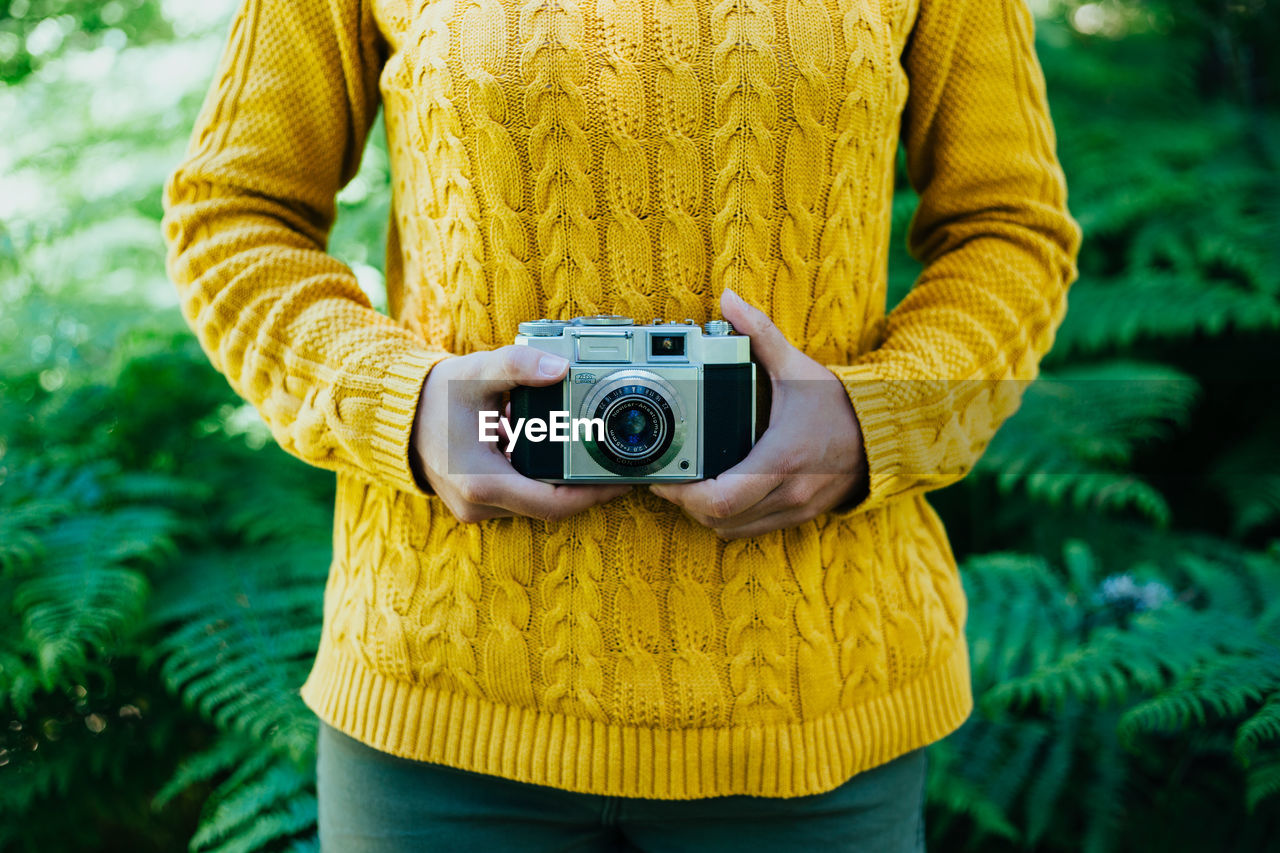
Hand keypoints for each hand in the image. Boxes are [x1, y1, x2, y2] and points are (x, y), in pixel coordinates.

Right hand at [412, 346, 631, 523]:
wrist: (396, 414)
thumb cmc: (436, 395)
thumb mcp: (477, 373)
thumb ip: (519, 365)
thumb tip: (561, 367)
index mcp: (481, 482)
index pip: (552, 505)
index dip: (592, 495)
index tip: (620, 480)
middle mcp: (478, 504)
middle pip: (548, 506)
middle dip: (583, 485)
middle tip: (615, 461)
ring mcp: (475, 508)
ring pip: (534, 502)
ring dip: (559, 480)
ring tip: (589, 451)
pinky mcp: (475, 502)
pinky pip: (518, 496)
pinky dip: (537, 477)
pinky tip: (552, 451)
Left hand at [649, 289, 867, 539]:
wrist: (887, 435)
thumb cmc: (839, 405)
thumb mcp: (796, 367)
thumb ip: (760, 333)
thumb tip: (728, 298)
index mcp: (782, 459)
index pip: (721, 499)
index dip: (683, 494)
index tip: (664, 476)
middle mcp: (788, 492)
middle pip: (717, 520)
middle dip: (686, 502)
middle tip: (670, 477)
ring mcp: (794, 509)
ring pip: (731, 530)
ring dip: (706, 513)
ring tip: (691, 484)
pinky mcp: (798, 516)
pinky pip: (751, 530)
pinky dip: (729, 518)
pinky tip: (720, 493)